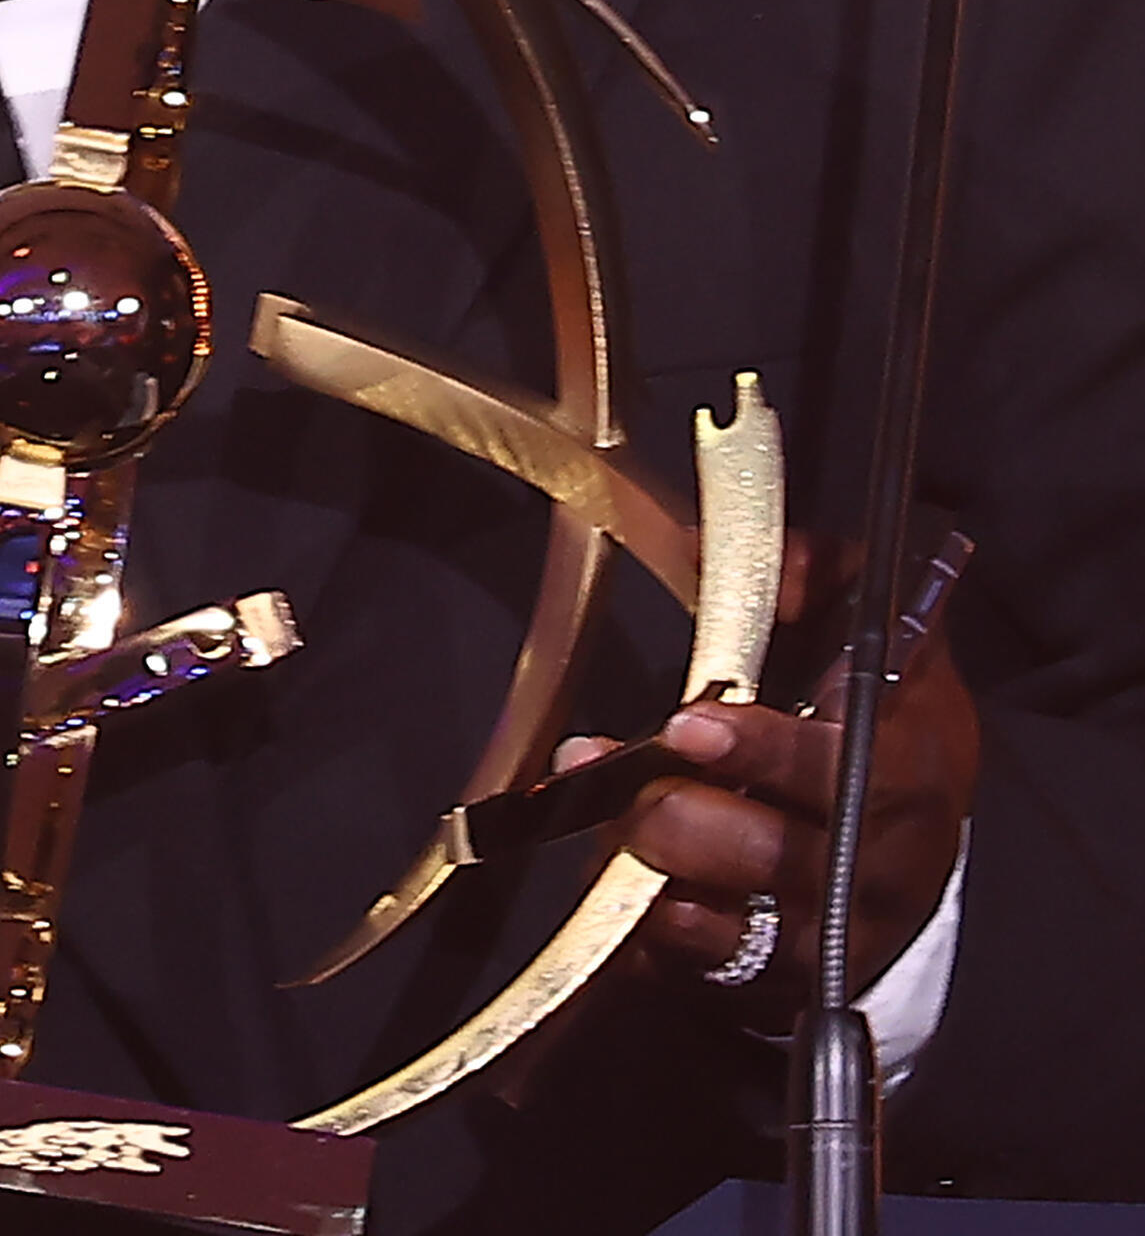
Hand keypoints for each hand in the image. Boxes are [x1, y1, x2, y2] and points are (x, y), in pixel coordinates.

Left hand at [555, 578, 979, 1028]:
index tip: (688, 723)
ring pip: (740, 930)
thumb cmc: (889, 719)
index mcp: (909, 768)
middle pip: (782, 861)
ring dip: (659, 876)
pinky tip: (623, 892)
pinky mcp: (786, 984)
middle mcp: (878, 863)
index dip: (764, 752)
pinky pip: (708, 973)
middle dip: (693, 823)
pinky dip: (658, 937)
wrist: (920, 846)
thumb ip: (822, 574)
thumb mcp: (887, 633)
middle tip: (638, 787)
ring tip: (613, 824)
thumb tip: (728, 548)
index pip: (841, 768)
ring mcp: (835, 936)